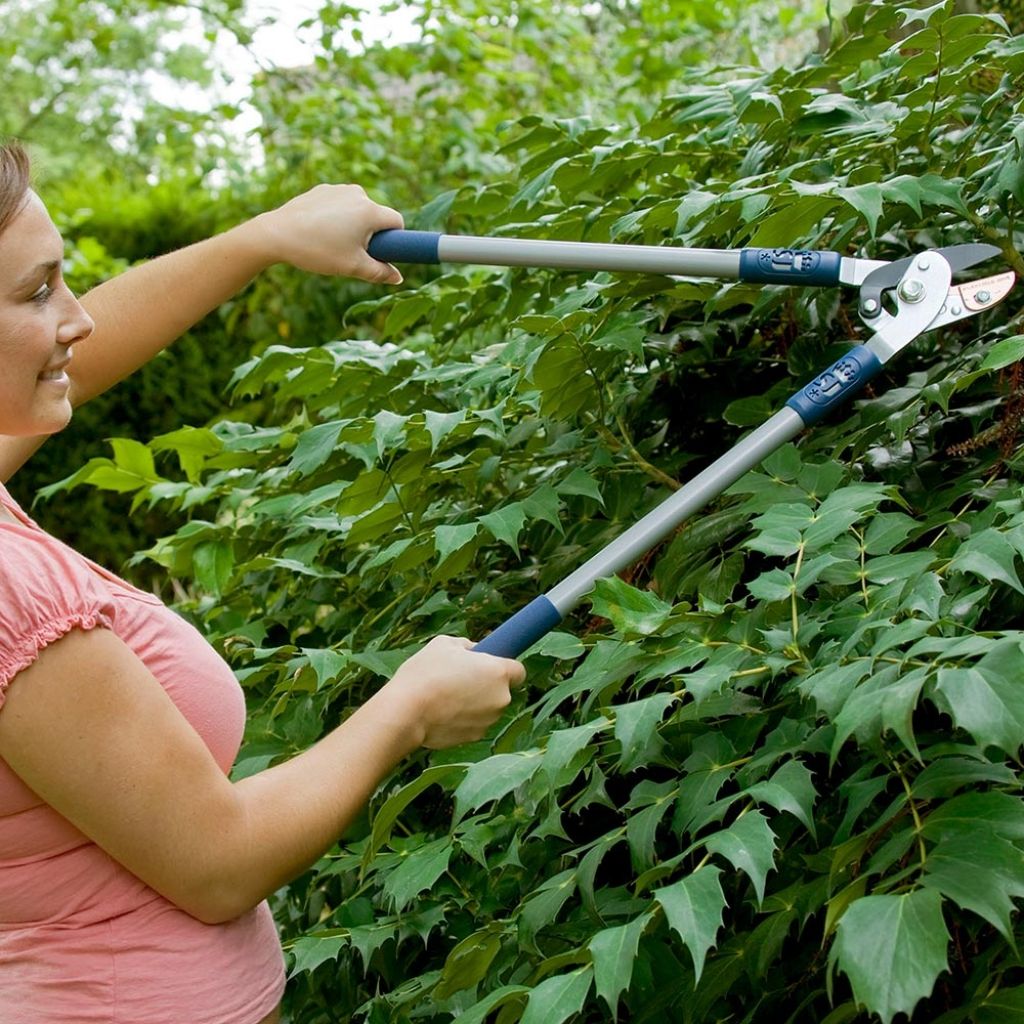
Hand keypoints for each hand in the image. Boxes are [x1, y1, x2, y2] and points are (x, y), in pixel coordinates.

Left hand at [250, 183, 404, 283]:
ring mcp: (338, 189)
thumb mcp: (353, 267)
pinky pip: (339, 204)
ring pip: (357, 210)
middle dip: (371, 233)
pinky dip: (336, 217)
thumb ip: (380, 273)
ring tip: (332, 242)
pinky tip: (319, 231)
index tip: (380, 252)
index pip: (396, 221)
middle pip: (376, 215)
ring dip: (353, 225)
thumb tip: (397, 278)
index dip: (394, 239)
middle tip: (351, 252)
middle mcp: (357, 194)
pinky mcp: (322, 190)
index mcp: (369, 211)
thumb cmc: (318, 251)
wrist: (277, 234)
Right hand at [383, 635, 525, 749]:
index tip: (489, 666)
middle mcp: (501, 698)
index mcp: (499, 672)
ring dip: (475, 702)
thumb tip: (474, 651)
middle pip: (502, 690)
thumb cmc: (426, 673)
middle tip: (460, 678)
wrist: (407, 712)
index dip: (505, 667)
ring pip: (488, 708)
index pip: (519, 671)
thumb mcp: (444, 644)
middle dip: (486, 685)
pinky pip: (475, 723)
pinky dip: (464, 718)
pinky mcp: (476, 736)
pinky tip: (443, 712)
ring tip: (446, 695)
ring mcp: (490, 720)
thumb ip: (466, 645)